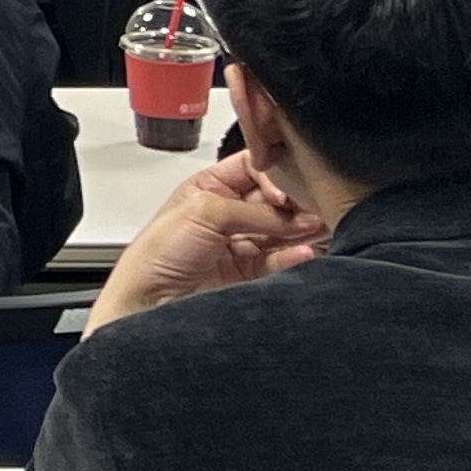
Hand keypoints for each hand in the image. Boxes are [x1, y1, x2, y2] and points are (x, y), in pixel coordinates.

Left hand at [87, 150, 327, 332]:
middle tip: (315, 209)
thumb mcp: (204, 212)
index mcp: (209, 187)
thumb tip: (295, 216)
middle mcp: (227, 212)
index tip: (284, 194)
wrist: (151, 302)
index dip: (275, 176)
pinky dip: (295, 256)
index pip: (254, 168)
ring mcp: (239, 243)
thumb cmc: (158, 252)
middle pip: (274, 200)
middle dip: (296, 204)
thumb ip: (253, 211)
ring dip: (302, 230)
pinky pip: (279, 260)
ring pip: (282, 231)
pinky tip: (305, 253)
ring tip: (320, 229)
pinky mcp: (248, 273)